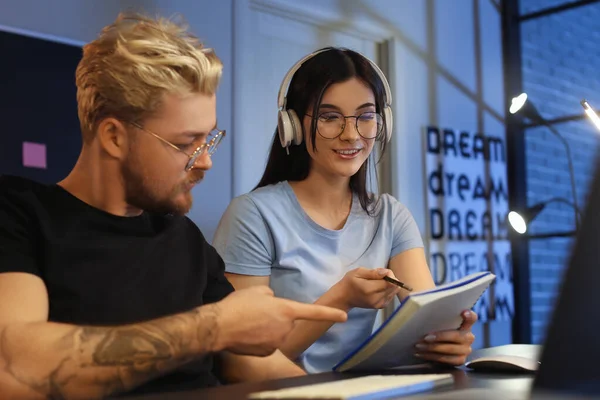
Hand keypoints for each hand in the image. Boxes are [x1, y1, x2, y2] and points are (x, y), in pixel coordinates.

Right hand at [212, 285, 347, 355]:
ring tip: (249, 323)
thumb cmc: (238, 305)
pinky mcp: (268, 353)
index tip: (344, 317)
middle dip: (276, 317)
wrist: (220, 326)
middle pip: (286, 321)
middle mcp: (286, 327)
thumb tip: (273, 301)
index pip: (313, 312)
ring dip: (267, 328)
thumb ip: (272, 296)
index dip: (330, 314)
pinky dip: (260, 340)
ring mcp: (277, 341)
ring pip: (277, 332)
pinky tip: (248, 335)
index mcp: (286, 309)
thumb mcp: (258, 291)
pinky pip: (268, 343)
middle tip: (256, 313)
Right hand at [333, 267, 401, 309]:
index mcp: (369, 289)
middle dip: (390, 279)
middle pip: (394, 287)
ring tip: (379, 282)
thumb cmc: (349, 282)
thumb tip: (387, 272)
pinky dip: (388, 290)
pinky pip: (391, 296)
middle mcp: (376, 299)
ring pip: (394, 292)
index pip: (390, 282)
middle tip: (380, 276)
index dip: (390, 275)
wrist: (344, 297)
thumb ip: (373, 272)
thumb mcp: (358, 272)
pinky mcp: (380, 306)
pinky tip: (380, 288)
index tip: (382, 272)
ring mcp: (379, 304)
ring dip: (390, 285)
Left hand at [414, 310, 476, 365]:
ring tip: (419, 345)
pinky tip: (421, 353)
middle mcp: (468, 337)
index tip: (463, 312)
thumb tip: (417, 305)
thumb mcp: (437, 320)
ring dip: (433, 348)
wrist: (436, 344)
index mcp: (466, 324)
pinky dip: (431, 357)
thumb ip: (435, 314)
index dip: (469, 315)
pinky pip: (446, 360)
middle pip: (457, 336)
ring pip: (450, 350)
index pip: (472, 318)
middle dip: (440, 337)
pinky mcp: (459, 360)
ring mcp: (465, 350)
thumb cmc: (436, 327)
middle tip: (426, 337)